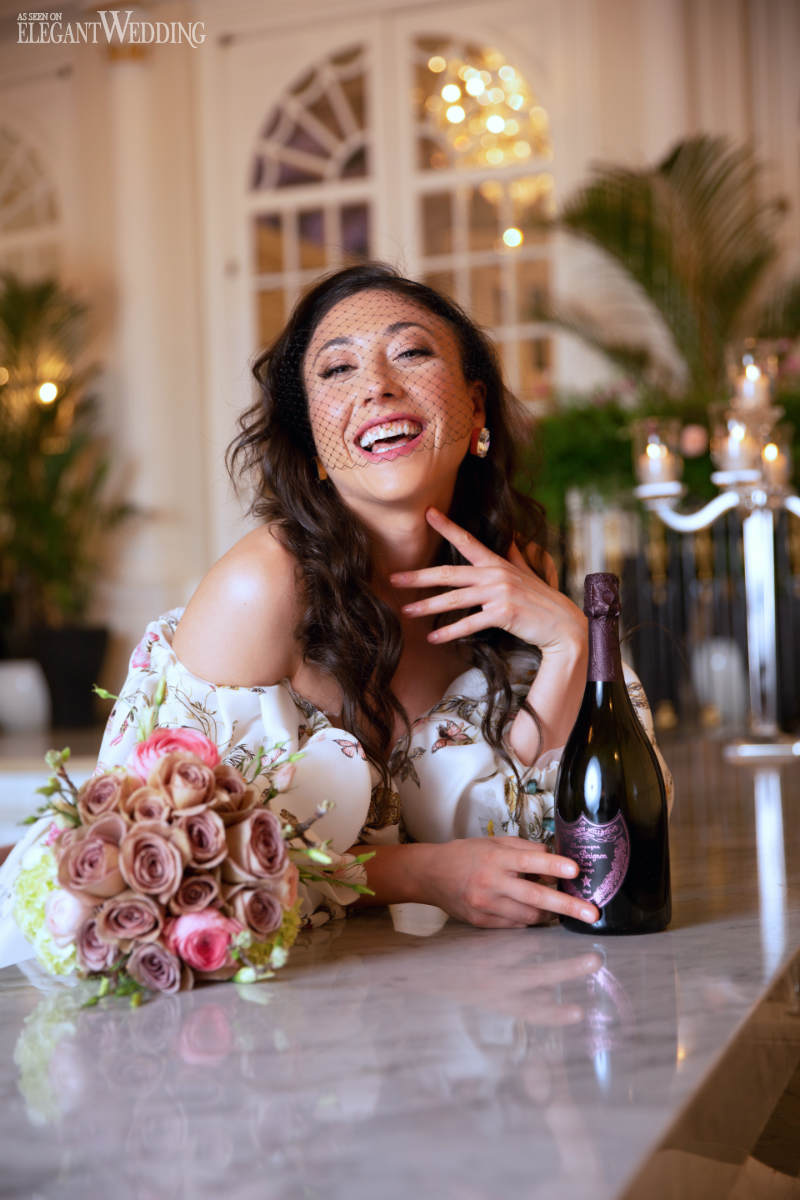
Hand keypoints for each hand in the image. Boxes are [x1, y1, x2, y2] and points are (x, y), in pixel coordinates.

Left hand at [390, 507, 585, 652]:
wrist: (563, 625)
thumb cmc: (542, 600)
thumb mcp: (527, 572)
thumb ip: (514, 555)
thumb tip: (511, 537)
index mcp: (497, 563)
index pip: (467, 540)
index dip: (447, 526)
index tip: (427, 513)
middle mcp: (496, 575)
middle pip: (449, 573)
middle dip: (418, 576)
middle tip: (394, 579)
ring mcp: (499, 593)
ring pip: (454, 599)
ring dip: (427, 606)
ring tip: (406, 612)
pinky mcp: (502, 613)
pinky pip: (469, 623)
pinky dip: (449, 632)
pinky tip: (432, 638)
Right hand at [425, 836, 599, 928]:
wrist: (431, 874)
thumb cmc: (466, 855)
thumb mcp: (494, 843)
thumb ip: (525, 849)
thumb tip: (555, 857)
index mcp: (495, 859)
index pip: (528, 860)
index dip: (553, 865)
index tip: (575, 869)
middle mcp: (491, 883)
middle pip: (534, 896)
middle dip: (567, 905)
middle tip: (591, 913)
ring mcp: (486, 906)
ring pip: (529, 914)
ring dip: (549, 912)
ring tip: (562, 908)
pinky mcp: (482, 922)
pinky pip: (516, 924)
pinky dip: (529, 918)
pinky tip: (534, 911)